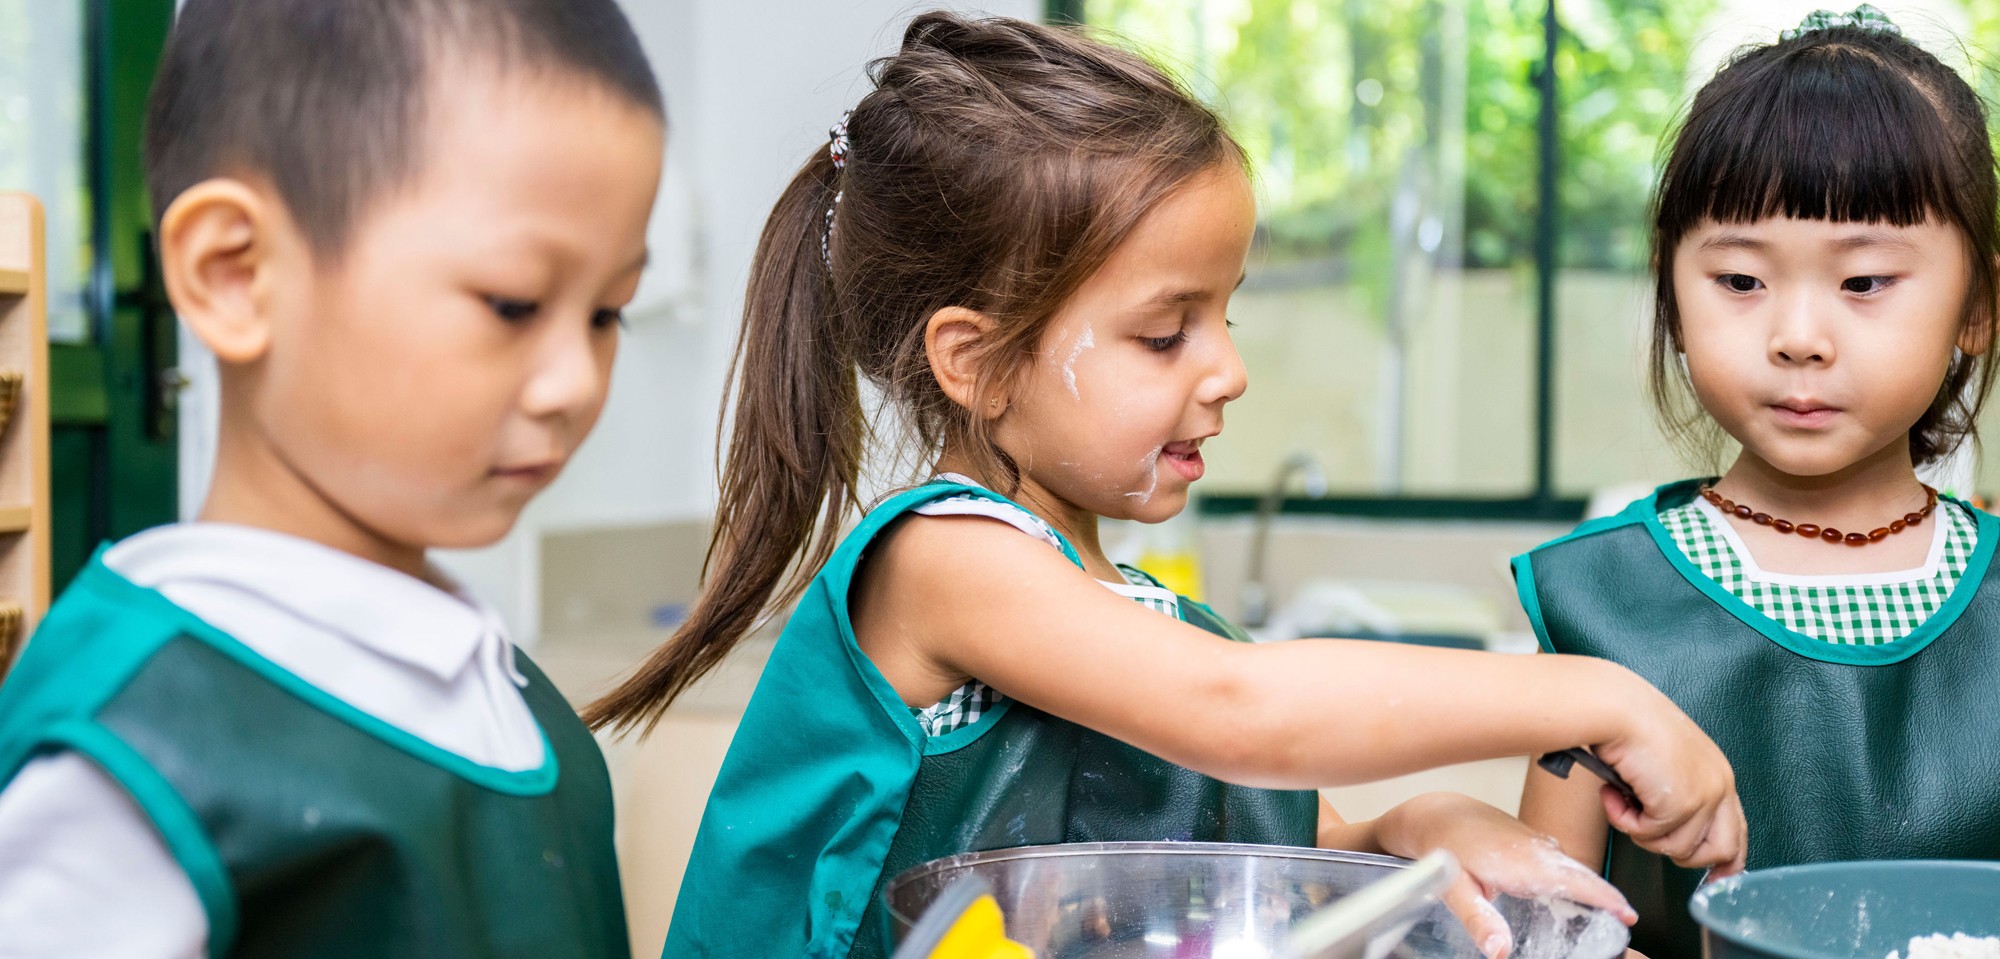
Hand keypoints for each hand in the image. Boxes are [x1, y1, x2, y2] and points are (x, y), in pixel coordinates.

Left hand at [1377, 793, 1635, 958]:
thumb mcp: (1455, 888)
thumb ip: (1479, 920)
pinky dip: (1577, 877)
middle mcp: (1537, 849)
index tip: (1627, 914)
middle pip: (1583, 874)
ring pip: (1574, 867)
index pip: (1576, 880)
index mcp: (1524, 862)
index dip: (1605, 897)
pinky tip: (1577, 894)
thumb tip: (1499, 951)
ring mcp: (1538, 842)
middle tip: (1625, 920)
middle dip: (1608, 896)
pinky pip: (1563, 861)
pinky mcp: (1535, 841)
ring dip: (1594, 887)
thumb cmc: (1445, 846)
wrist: (1438, 813)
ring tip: (1611, 912)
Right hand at [1594, 667, 1747, 876]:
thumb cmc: (1629, 724)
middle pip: (1720, 851)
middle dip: (1681, 854)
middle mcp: (1720, 786)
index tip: (1714, 878)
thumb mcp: (1665, 763)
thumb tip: (1667, 830)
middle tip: (1646, 832)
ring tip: (1621, 799)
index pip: (1737, 831)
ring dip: (1640, 831)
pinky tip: (1614, 793)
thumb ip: (1677, 792)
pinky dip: (1624, 820)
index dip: (1727, 862)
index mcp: (1718, 774)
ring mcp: (1705, 796)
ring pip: (1678, 849)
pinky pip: (1649, 836)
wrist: (1616, 709)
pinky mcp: (1681, 804)